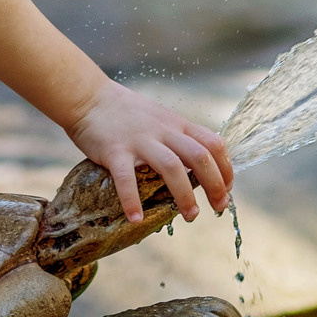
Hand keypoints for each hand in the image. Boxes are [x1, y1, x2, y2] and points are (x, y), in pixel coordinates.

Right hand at [64, 81, 232, 222]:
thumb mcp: (160, 118)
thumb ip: (178, 138)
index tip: (227, 189)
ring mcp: (139, 140)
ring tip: (190, 216)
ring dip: (185, 195)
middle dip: (215, 185)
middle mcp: (163, 131)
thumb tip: (197, 167)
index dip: (226, 168)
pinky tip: (135, 219)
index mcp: (176, 124)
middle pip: (199, 156)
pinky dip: (132, 201)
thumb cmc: (125, 112)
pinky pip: (126, 179)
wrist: (89, 97)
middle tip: (217, 208)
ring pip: (172, 167)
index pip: (213, 143)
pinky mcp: (115, 151)